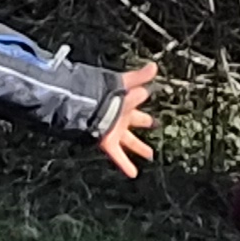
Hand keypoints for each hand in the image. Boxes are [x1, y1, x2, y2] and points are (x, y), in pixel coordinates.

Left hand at [96, 61, 160, 179]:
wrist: (85, 105)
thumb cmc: (103, 93)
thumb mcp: (124, 83)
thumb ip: (139, 77)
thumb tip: (154, 66)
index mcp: (124, 101)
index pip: (137, 97)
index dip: (141, 94)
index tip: (146, 93)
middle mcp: (120, 116)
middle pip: (136, 120)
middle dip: (144, 122)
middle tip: (153, 124)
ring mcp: (114, 129)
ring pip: (129, 141)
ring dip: (139, 147)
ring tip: (149, 154)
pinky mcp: (108, 141)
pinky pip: (118, 156)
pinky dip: (126, 165)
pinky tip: (133, 174)